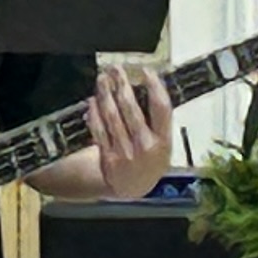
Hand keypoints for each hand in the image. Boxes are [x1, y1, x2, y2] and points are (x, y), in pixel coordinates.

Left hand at [86, 64, 178, 197]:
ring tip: (103, 79)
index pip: (162, 108)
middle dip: (122, 85)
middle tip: (116, 69)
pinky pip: (99, 129)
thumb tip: (145, 88)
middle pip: (132, 108)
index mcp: (164, 141)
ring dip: (106, 94)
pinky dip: (94, 113)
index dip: (155, 87)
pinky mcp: (108, 156)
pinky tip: (93, 100)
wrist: (132, 188)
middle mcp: (145, 146)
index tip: (146, 71)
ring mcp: (125, 152)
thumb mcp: (163, 144)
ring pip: (112, 116)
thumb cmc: (149, 161)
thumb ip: (158, 122)